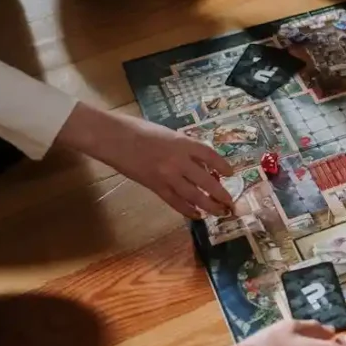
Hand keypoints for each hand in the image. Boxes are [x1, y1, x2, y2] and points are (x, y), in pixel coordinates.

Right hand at [56, 103, 234, 218]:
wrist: (113, 138)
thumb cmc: (139, 130)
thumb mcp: (169, 134)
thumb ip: (186, 149)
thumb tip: (202, 165)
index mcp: (183, 143)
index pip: (211, 156)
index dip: (223, 166)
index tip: (231, 173)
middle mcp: (179, 161)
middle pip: (207, 181)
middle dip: (221, 194)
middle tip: (231, 203)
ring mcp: (167, 176)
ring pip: (194, 196)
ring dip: (209, 206)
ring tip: (219, 212)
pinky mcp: (155, 187)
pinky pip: (175, 202)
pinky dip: (188, 210)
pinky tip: (197, 215)